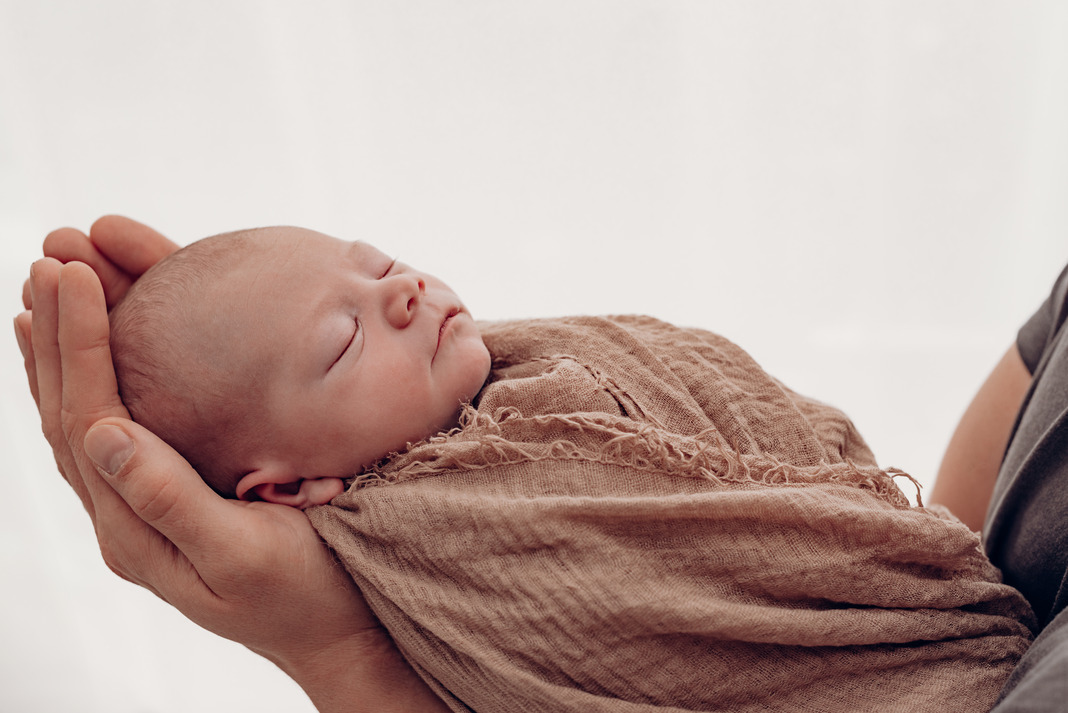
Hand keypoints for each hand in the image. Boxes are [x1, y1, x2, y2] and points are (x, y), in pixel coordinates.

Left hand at [15, 219, 447, 712]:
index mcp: (136, 527)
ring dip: (65, 352)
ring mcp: (145, 508)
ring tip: (52, 289)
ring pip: (86, 418)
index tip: (74, 274)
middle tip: (52, 258)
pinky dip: (96, 381)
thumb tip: (102, 436)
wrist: (337, 636)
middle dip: (59, 332)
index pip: (90, 418)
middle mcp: (126, 516)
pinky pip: (117, 429)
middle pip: (72, 411)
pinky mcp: (172, 499)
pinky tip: (94, 355)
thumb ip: (170, 501)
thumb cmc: (307, 595)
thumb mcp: (242, 557)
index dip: (79, 343)